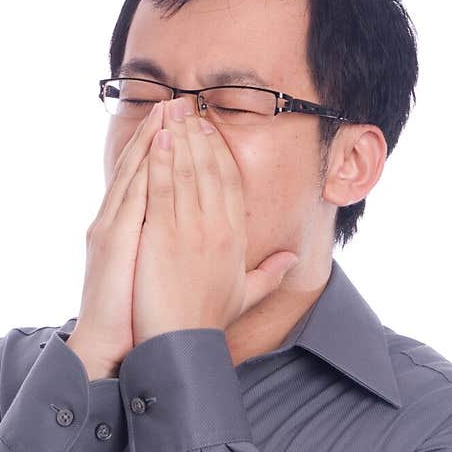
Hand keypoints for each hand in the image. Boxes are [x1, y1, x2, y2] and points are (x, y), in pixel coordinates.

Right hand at [68, 100, 167, 376]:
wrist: (110, 347)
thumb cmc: (138, 318)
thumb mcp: (162, 280)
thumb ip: (179, 257)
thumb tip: (204, 246)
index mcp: (131, 230)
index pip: (151, 181)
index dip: (168, 151)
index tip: (188, 126)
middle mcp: (117, 222)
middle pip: (140, 167)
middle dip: (160, 133)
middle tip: (179, 101)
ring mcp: (112, 228)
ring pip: (134, 172)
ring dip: (151, 139)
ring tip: (169, 109)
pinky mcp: (112, 240)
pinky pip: (130, 196)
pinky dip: (142, 167)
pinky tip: (156, 144)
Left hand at [132, 100, 298, 346]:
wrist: (181, 344)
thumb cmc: (207, 321)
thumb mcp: (246, 296)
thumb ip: (270, 273)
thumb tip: (293, 260)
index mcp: (235, 237)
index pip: (231, 182)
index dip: (220, 152)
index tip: (209, 129)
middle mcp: (217, 228)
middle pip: (210, 168)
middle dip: (198, 134)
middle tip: (187, 107)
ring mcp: (189, 230)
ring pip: (187, 172)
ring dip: (179, 138)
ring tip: (171, 112)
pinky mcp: (162, 236)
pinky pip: (161, 189)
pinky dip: (160, 161)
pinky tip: (157, 138)